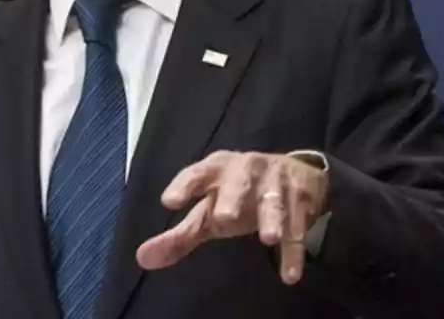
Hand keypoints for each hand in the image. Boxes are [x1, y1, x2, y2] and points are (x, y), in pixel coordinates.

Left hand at [135, 150, 328, 284]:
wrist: (296, 173)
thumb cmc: (238, 194)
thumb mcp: (208, 211)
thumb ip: (179, 235)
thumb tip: (143, 258)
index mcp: (216, 169)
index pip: (196, 174)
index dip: (183, 186)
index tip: (169, 201)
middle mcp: (245, 170)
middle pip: (237, 183)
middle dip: (231, 198)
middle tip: (223, 219)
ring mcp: (276, 182)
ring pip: (273, 202)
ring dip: (272, 219)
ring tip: (268, 239)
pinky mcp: (301, 199)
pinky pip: (298, 226)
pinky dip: (295, 250)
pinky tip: (290, 274)